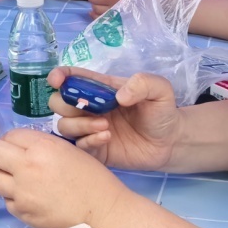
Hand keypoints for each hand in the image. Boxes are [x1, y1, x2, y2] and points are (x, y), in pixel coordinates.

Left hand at [0, 128, 126, 227]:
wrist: (103, 214)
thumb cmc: (93, 180)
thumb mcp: (69, 151)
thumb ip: (41, 146)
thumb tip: (20, 147)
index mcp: (42, 147)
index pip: (10, 134)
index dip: (14, 141)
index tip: (20, 148)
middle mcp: (26, 166)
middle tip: (10, 162)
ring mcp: (21, 192)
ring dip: (4, 177)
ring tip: (22, 181)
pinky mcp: (22, 212)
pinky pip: (7, 200)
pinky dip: (14, 198)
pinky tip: (31, 198)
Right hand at [46, 66, 182, 170]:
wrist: (171, 143)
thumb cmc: (162, 112)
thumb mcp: (160, 90)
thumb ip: (143, 83)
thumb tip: (119, 96)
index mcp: (99, 88)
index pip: (70, 77)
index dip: (59, 76)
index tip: (57, 81)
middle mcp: (89, 108)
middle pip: (58, 103)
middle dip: (66, 104)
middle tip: (90, 110)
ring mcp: (90, 129)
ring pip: (63, 126)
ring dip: (79, 125)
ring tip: (105, 126)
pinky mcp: (95, 150)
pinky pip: (78, 146)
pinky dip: (88, 141)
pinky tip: (106, 138)